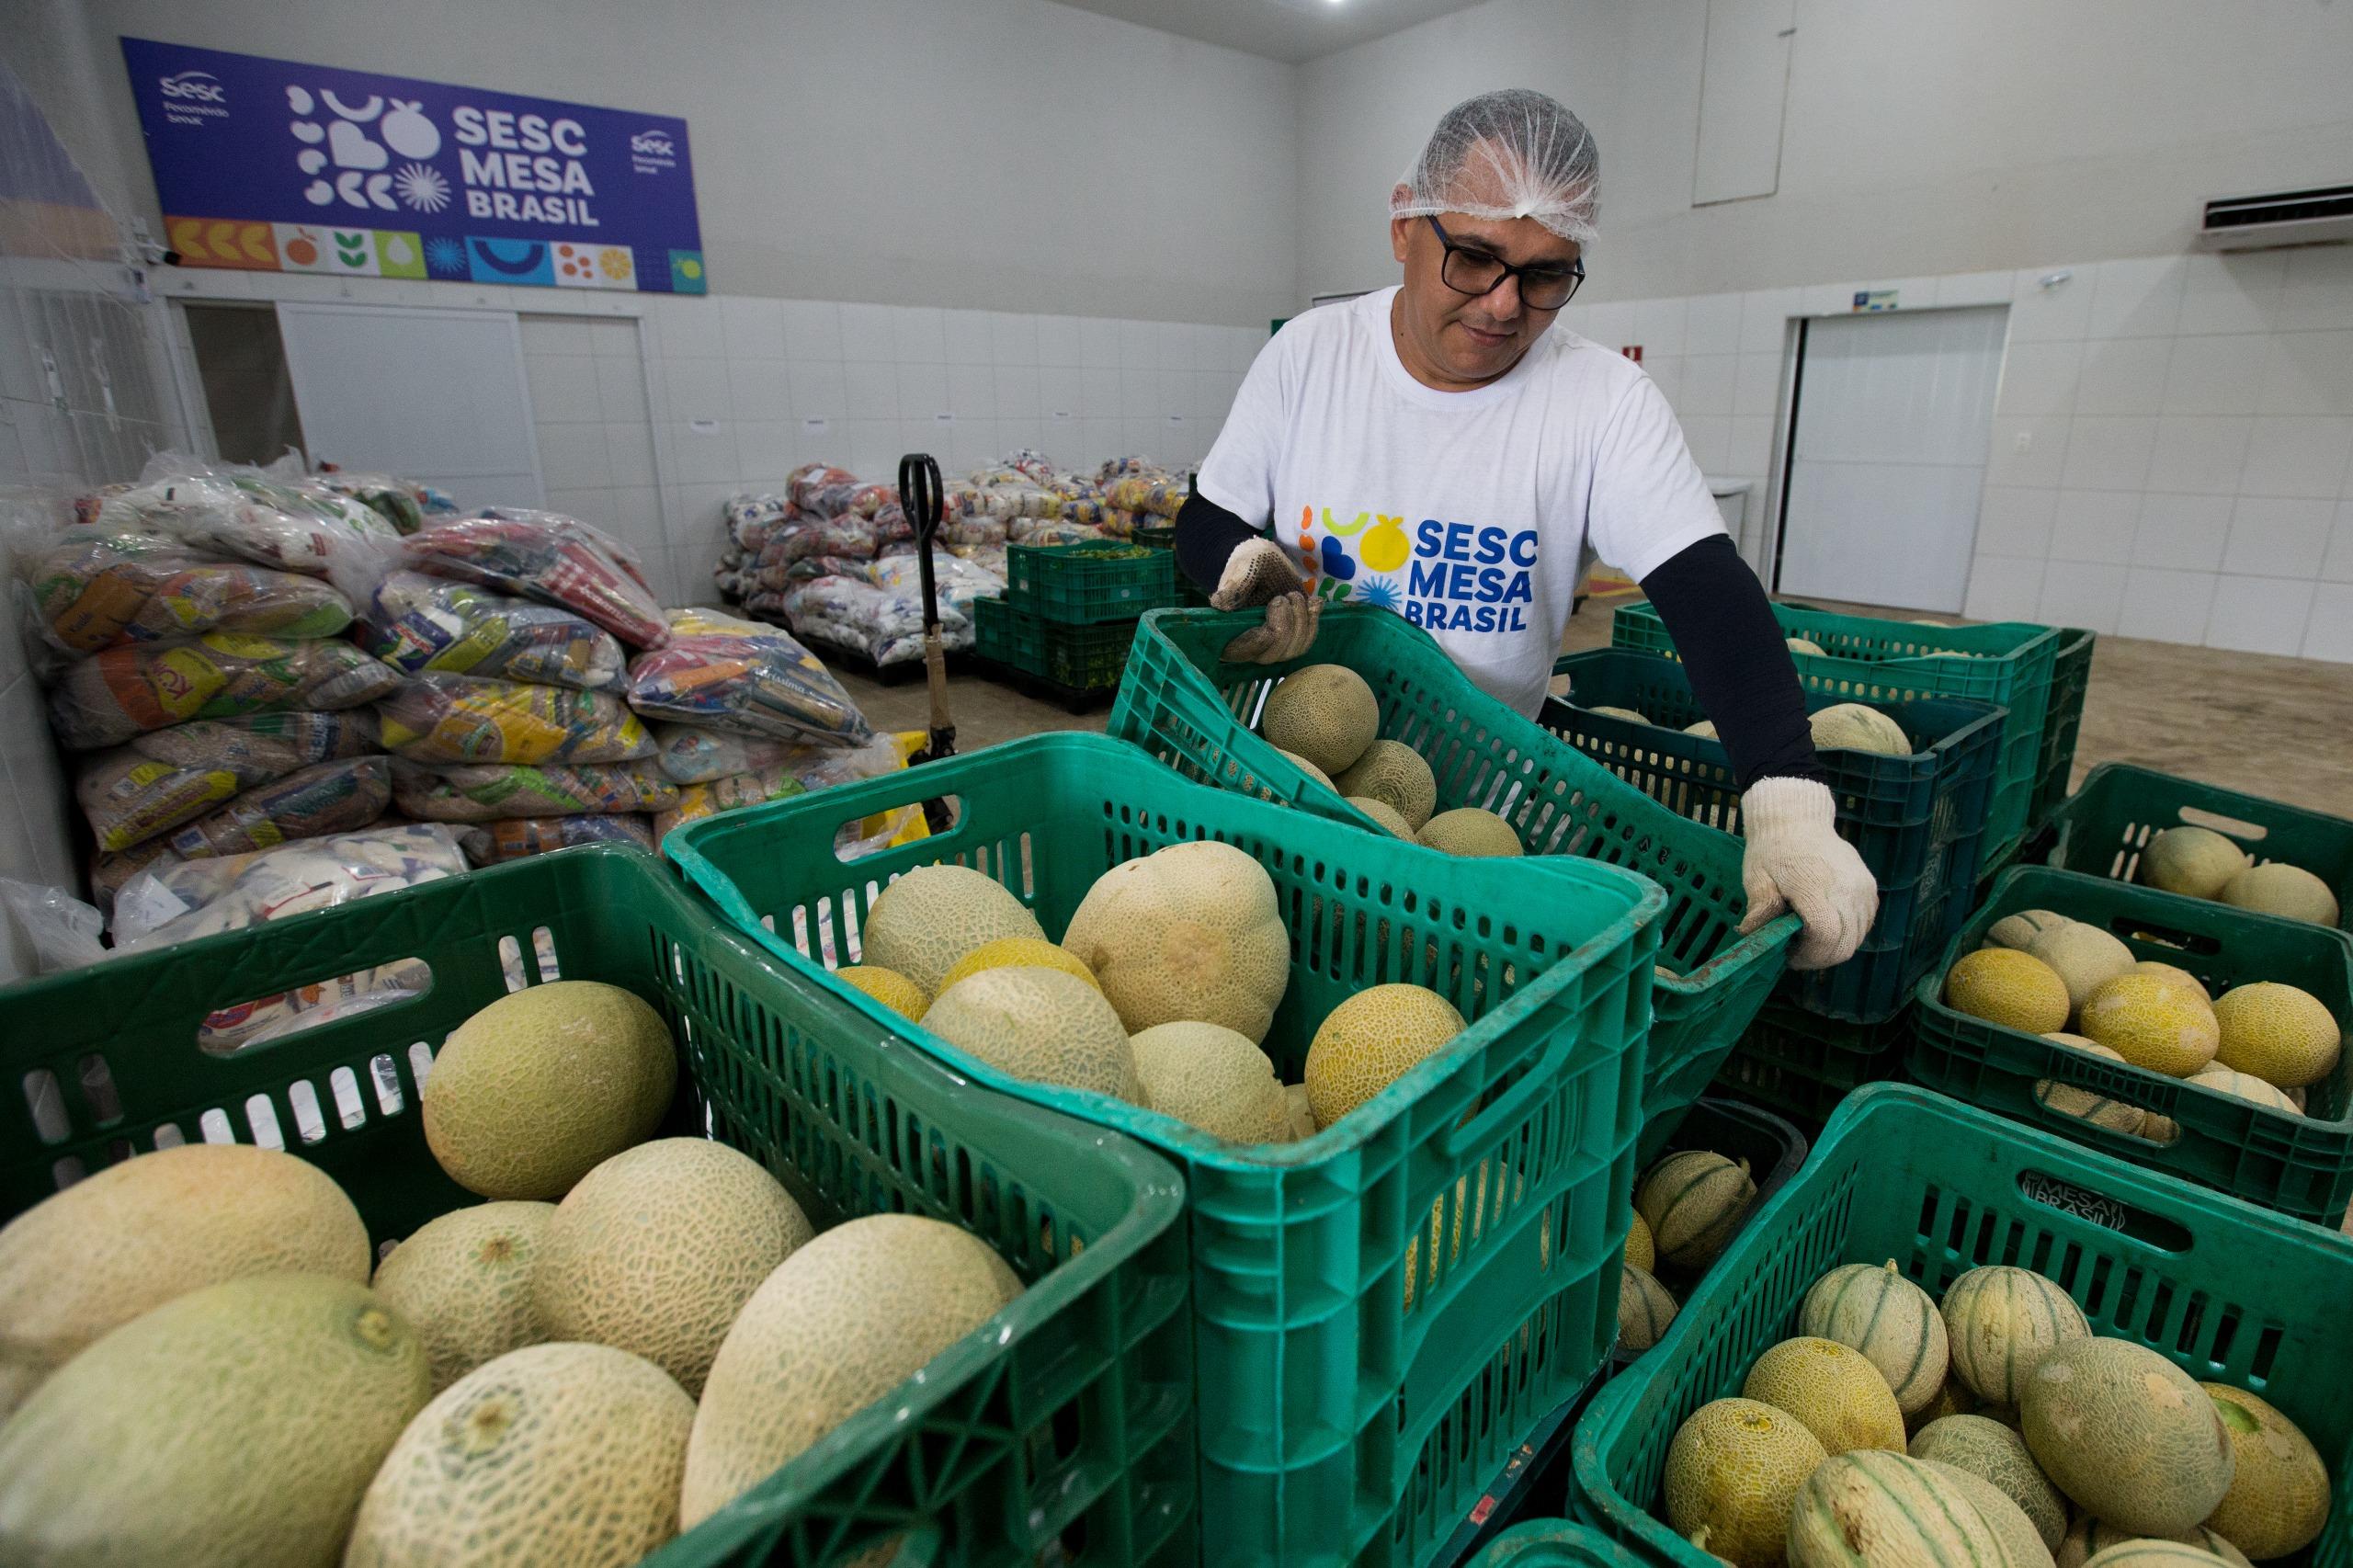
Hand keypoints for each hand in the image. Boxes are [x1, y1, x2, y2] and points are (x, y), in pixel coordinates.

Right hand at [1211, 539, 1319, 662]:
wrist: (1265, 560)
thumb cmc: (1247, 565)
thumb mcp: (1239, 571)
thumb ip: (1233, 587)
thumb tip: (1219, 603)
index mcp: (1230, 632)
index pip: (1241, 651)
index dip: (1257, 644)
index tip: (1267, 627)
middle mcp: (1253, 644)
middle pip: (1272, 655)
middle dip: (1284, 627)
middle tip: (1281, 598)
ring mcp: (1275, 643)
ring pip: (1294, 650)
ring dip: (1300, 621)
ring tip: (1293, 595)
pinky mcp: (1293, 635)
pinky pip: (1308, 639)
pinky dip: (1313, 620)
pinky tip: (1313, 602)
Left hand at [1736, 776, 1877, 969]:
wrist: (1797, 818)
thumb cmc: (1772, 849)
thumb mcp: (1756, 878)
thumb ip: (1760, 909)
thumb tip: (1751, 936)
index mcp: (1816, 887)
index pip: (1825, 938)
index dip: (1808, 956)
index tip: (1789, 954)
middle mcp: (1847, 889)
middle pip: (1845, 945)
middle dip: (1819, 957)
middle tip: (1797, 950)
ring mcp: (1862, 888)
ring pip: (1857, 938)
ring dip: (1834, 946)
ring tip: (1810, 935)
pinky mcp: (1869, 887)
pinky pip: (1865, 923)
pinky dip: (1848, 932)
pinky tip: (1826, 923)